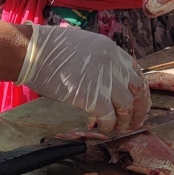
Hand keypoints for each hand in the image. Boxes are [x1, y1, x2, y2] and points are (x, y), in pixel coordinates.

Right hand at [16, 24, 149, 133]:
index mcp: (110, 49)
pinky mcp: (93, 97)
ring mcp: (105, 80)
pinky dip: (109, 125)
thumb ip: (97, 58)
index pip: (134, 70)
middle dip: (140, 107)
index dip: (138, 87)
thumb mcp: (82, 45)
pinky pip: (110, 117)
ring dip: (125, 120)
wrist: (33, 53)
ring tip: (120, 128)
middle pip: (138, 88)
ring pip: (127, 106)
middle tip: (137, 120)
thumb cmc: (48, 48)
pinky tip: (103, 129)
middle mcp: (113, 63)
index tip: (138, 98)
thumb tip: (101, 74)